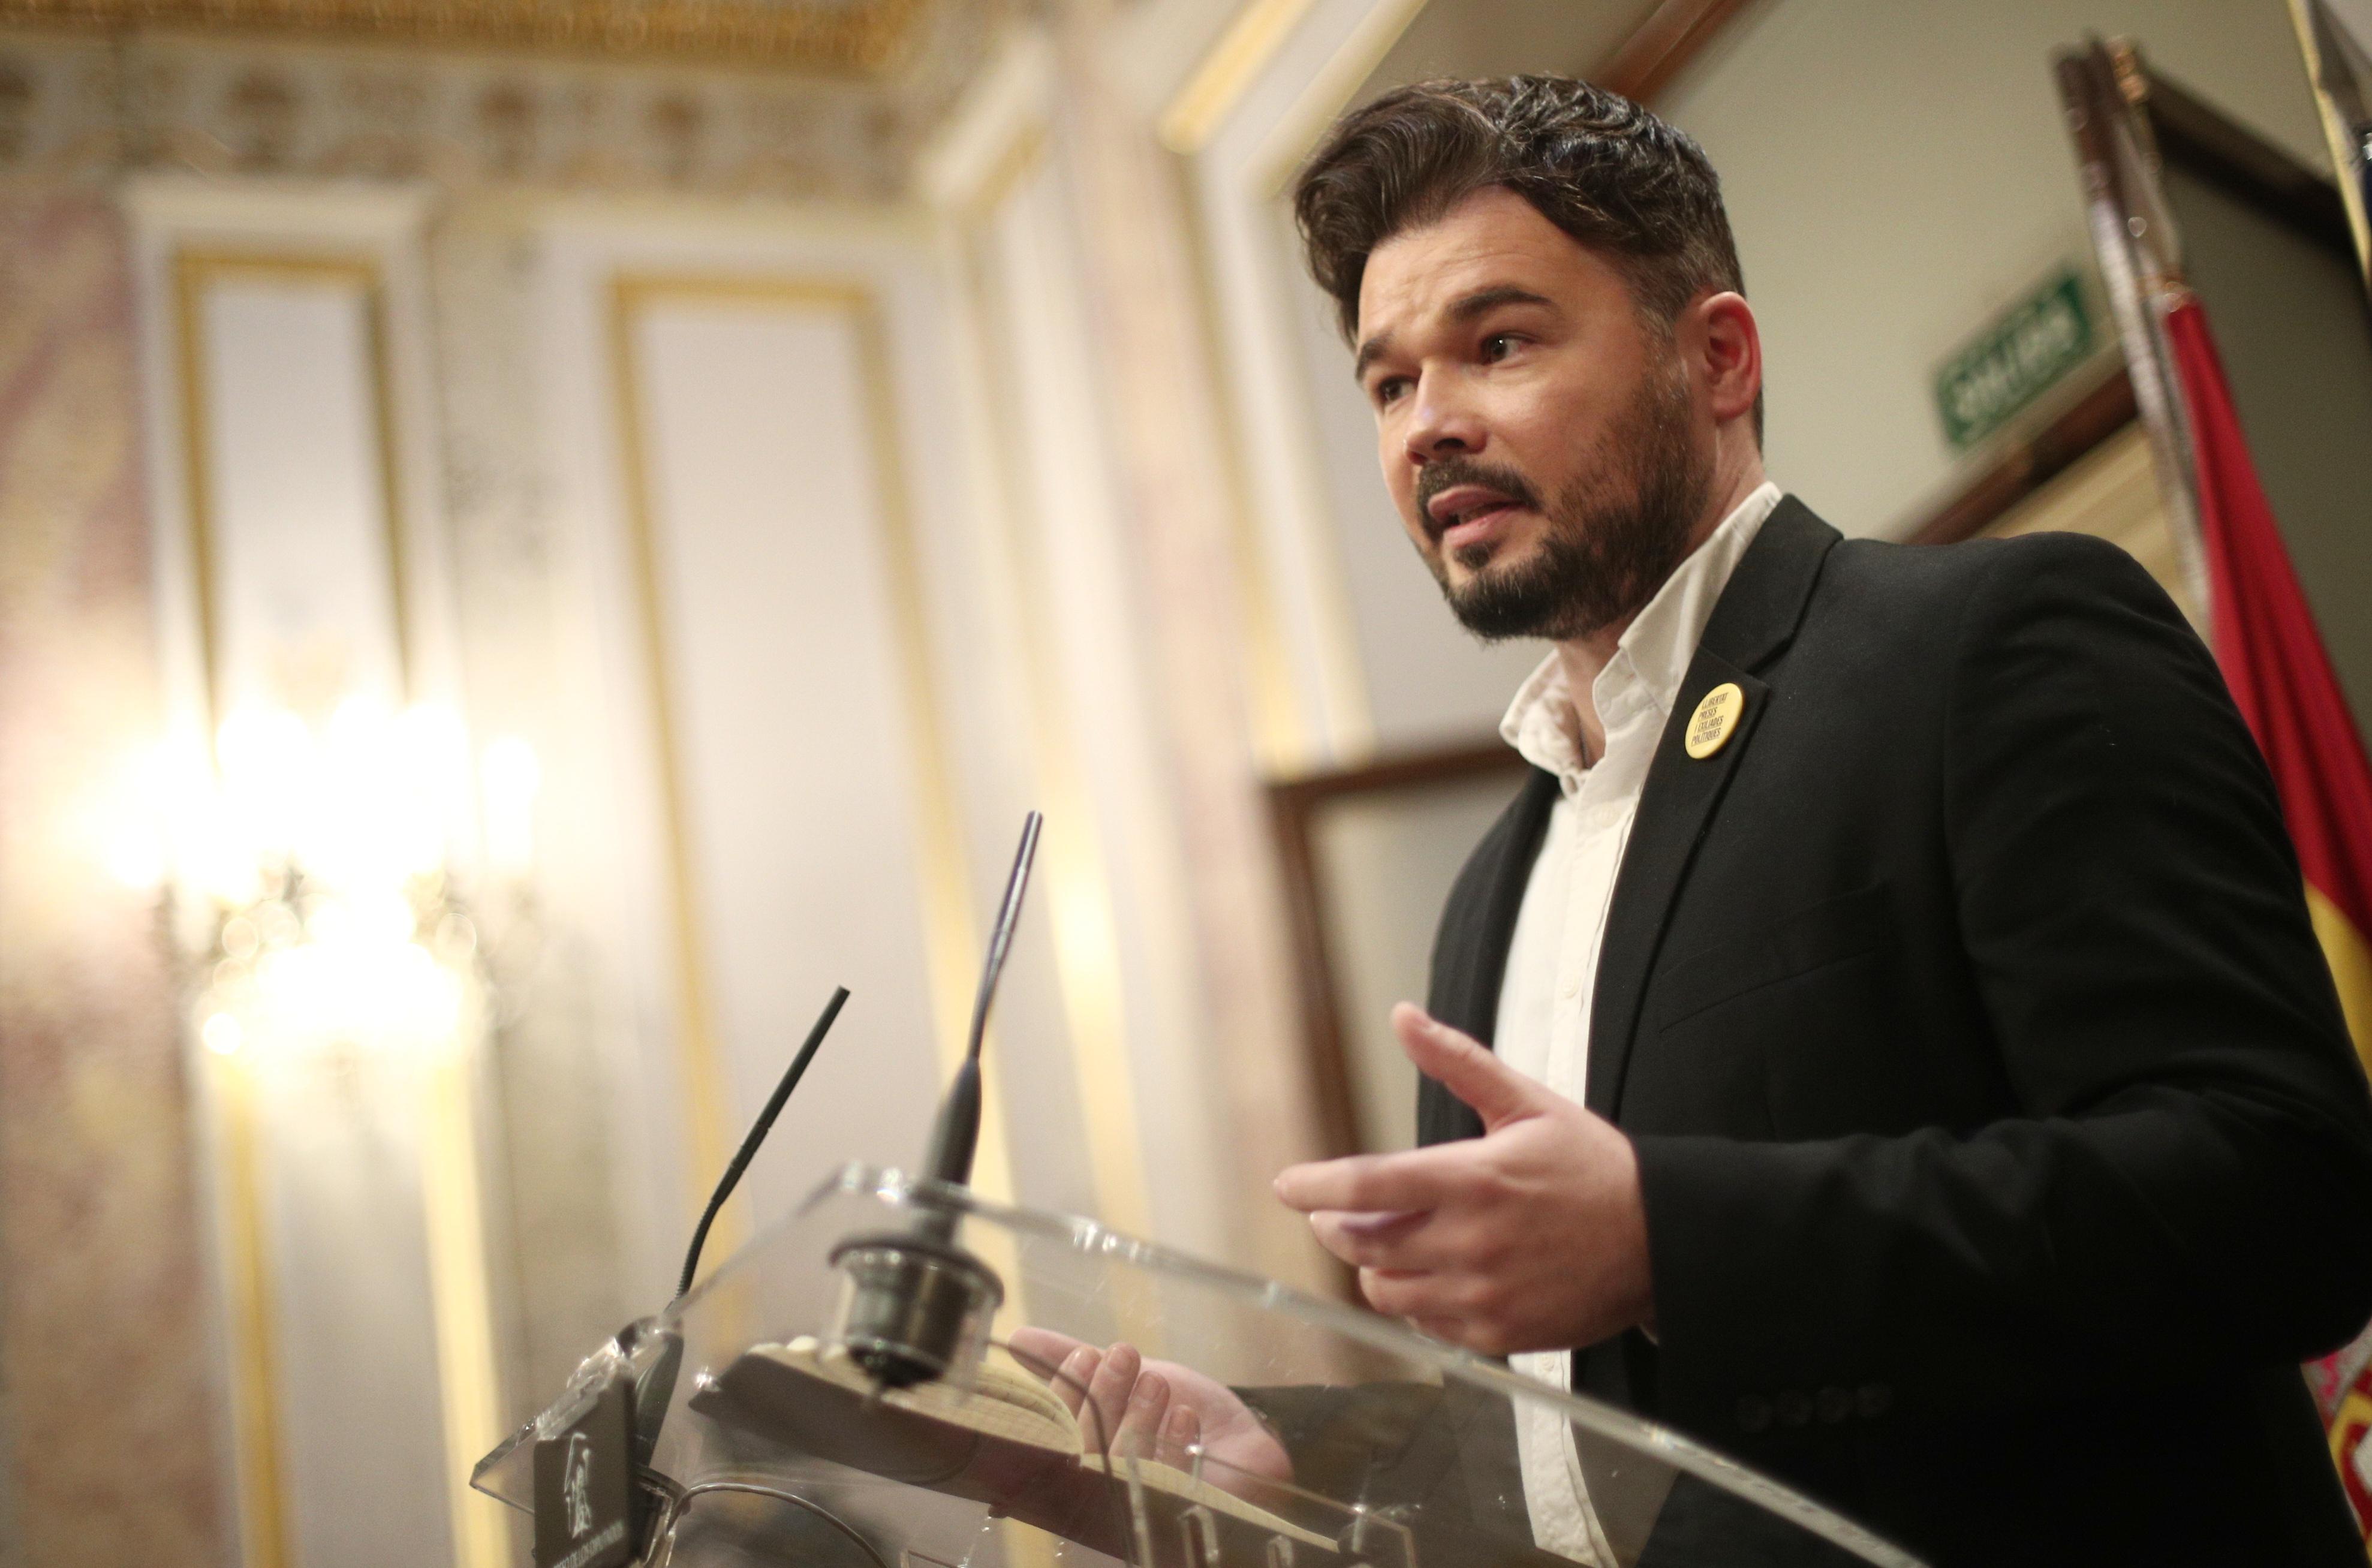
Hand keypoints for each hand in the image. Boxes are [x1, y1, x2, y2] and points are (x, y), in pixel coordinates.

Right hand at [1006, 1328, 1291, 1485]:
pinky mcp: (1182, 1515)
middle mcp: (1103, 1489)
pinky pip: (1172, 1488)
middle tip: (1123, 1354)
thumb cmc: (1172, 1410)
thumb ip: (1070, 1360)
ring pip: (1126, 1468)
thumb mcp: (1123, 1376)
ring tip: (1155, 1381)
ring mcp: (1141, 1506)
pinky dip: (1174, 1447)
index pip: (1057, 1432)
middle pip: (1090, 1450)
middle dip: (1104, 1396)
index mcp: (1082, 1456)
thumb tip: (1018, 1339)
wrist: (1238, 1437)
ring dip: (1139, 1418)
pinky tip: (1183, 1415)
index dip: (1067, 1393)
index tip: (1085, 1353)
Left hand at [1273, 1003, 1653, 1356]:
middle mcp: (1470, 1243)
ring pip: (1386, 1291)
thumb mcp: (1527, 1102)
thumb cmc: (1591, 1166)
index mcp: (1472, 1179)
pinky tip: (1439, 1274)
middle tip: (1342, 1211)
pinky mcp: (1497, 1336)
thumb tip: (1403, 1016)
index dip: (1313, 1187)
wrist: (1660, 1240)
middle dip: (1339, 1226)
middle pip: (1362, 1246)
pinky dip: (1417, 1301)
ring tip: (1396, 1241)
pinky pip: (1425, 1326)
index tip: (1286, 1185)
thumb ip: (1457, 1062)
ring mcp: (1483, 1296)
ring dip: (1377, 1266)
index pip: (1365, 1187)